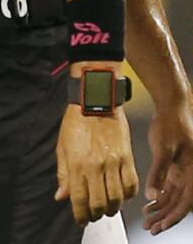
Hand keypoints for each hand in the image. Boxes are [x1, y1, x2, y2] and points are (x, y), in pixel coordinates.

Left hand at [55, 99, 138, 224]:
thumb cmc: (75, 122)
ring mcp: (114, 163)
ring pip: (117, 198)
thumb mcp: (62, 147)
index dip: (80, 214)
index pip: (79, 198)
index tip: (81, 219)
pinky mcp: (127, 157)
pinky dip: (128, 195)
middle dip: (96, 214)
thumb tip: (61, 196)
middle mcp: (96, 166)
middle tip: (94, 215)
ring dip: (112, 208)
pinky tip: (122, 195)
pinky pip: (131, 184)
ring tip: (108, 208)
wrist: (95, 102)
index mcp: (77, 164)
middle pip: (100, 202)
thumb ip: (63, 174)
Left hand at [145, 95, 192, 232]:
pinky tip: (150, 205)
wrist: (170, 108)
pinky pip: (170, 188)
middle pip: (180, 203)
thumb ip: (158, 173)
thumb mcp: (163, 149)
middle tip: (151, 228)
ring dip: (162, 209)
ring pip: (175, 197)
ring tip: (148, 221)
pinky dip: (161, 198)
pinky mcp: (176, 168)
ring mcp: (184, 172)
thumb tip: (153, 196)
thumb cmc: (170, 126)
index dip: (173, 216)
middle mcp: (192, 175)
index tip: (160, 226)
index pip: (186, 202)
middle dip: (166, 217)